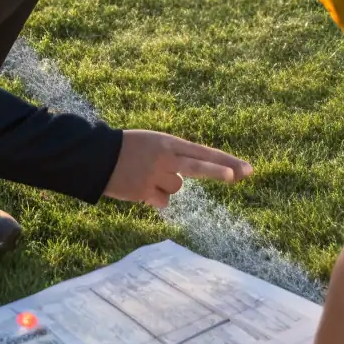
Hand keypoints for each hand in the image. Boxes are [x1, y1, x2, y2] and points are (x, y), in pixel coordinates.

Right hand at [104, 130, 251, 207]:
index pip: (204, 152)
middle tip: (241, 174)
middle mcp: (164, 157)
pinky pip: (161, 201)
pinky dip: (153, 198)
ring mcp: (154, 175)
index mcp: (168, 142)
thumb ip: (175, 156)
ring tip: (145, 175)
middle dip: (220, 170)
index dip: (226, 161)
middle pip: (198, 166)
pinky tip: (137, 187)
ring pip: (175, 189)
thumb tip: (188, 180)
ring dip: (165, 187)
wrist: (96, 156)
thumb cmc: (127, 149)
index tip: (247, 169)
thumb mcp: (153, 143)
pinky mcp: (144, 192)